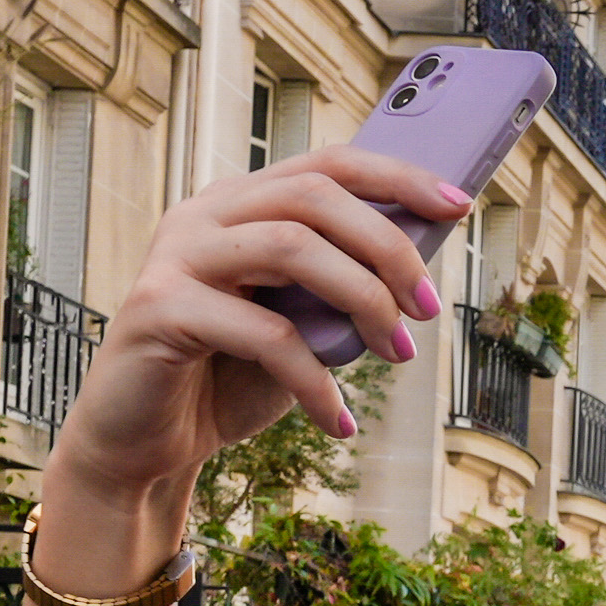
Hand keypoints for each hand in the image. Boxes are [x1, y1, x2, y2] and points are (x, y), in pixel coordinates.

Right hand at [49, 148, 470, 501]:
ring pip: (290, 247)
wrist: (148, 440)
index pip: (326, 165)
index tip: (456, 206)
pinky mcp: (158, 308)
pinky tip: (336, 419)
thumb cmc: (231, 376)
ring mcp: (176, 256)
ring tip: (395, 352)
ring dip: (362, 300)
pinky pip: (263, 334)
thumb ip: (340, 286)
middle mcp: (205, 216)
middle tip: (426, 308)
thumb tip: (421, 269)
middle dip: (387, 248)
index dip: (397, 177)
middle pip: (314, 197)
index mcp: (241, 205)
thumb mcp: (302, 323)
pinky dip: (315, 381)